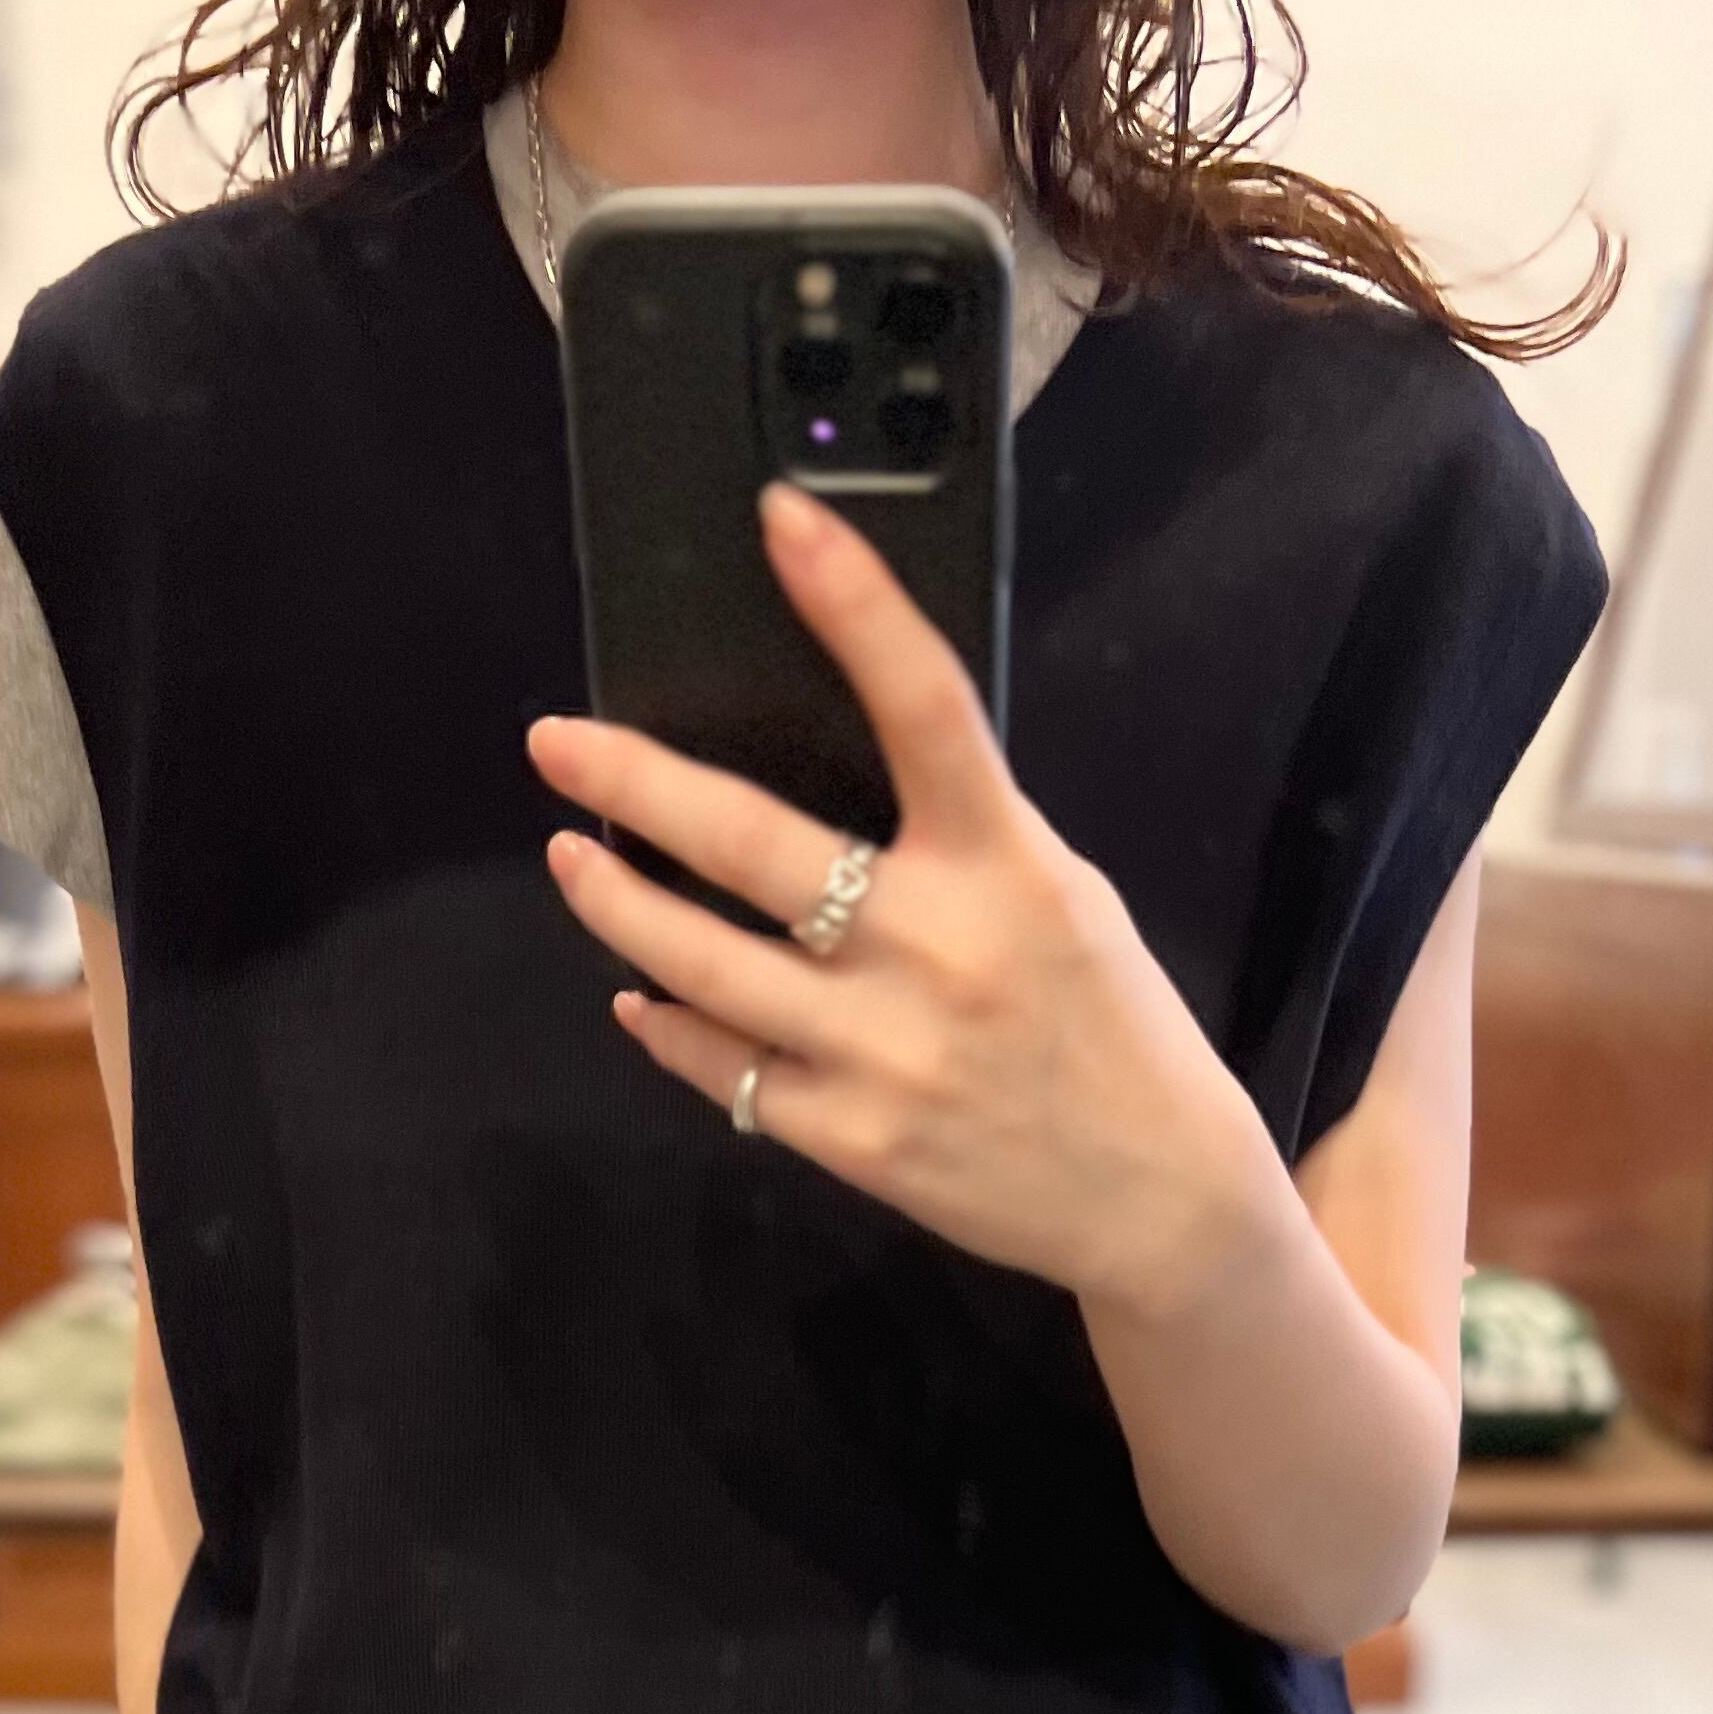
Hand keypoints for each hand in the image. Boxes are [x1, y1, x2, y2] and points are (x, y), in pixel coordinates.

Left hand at [527, 480, 1276, 1323]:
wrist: (1157, 1197)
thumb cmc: (1107, 1025)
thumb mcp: (1063, 898)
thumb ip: (964, 837)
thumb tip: (834, 770)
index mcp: (1008, 864)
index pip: (926, 704)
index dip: (854, 602)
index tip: (780, 516)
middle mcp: (938, 949)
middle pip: (753, 845)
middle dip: (634, 783)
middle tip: (554, 742)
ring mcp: (885, 1051)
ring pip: (704, 967)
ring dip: (618, 908)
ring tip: (572, 861)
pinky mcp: (852, 1139)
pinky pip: (727, 1071)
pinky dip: (670, 1029)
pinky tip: (640, 999)